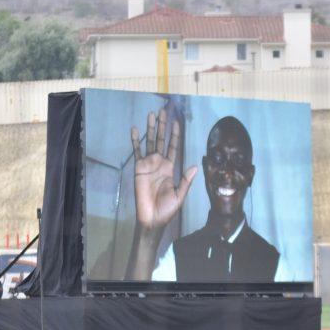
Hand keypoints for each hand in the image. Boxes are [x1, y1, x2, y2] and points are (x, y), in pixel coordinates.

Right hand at [131, 109, 197, 232]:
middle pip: (161, 140)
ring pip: (150, 142)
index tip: (177, 122)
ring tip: (151, 114)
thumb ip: (186, 181)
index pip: (173, 146)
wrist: (152, 218)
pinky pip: (137, 151)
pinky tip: (135, 129)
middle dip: (162, 126)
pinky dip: (135, 140)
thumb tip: (194, 166)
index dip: (175, 134)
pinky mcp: (139, 168)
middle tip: (163, 111)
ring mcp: (148, 164)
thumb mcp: (180, 195)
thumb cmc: (167, 209)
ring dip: (151, 128)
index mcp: (170, 167)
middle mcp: (160, 163)